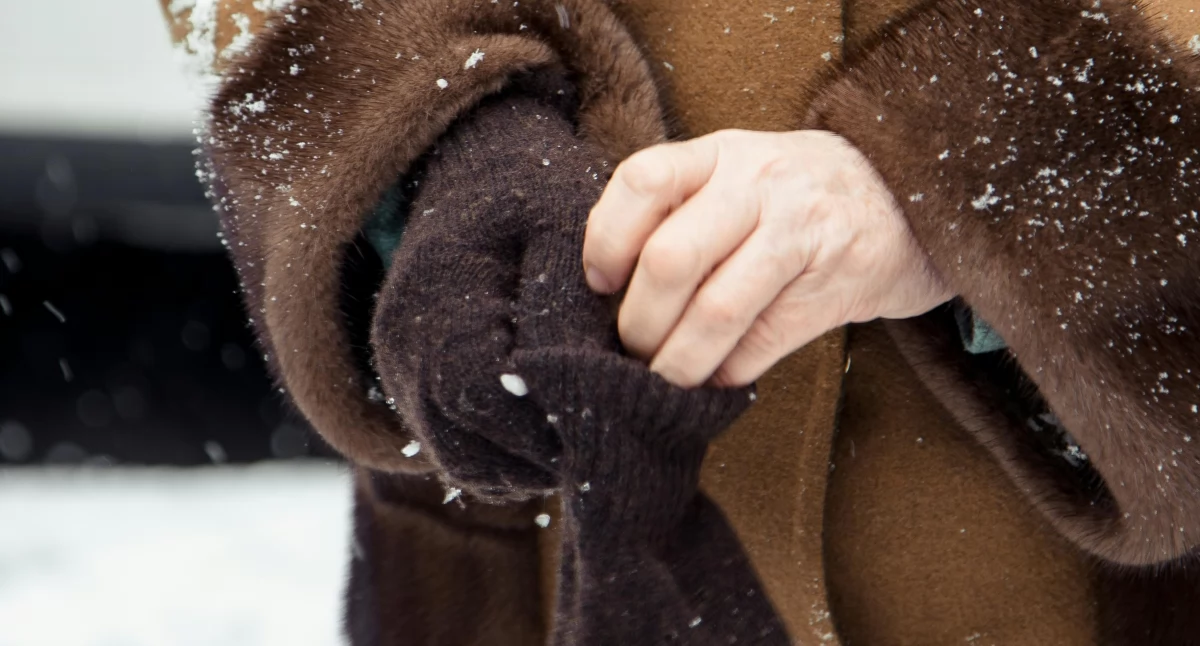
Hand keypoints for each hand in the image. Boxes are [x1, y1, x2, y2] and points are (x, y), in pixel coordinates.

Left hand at [582, 129, 952, 387]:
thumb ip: (681, 210)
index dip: (606, 240)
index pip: (641, 181)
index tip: (600, 283)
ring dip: (680, 361)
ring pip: (717, 310)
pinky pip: (762, 343)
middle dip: (638, 321)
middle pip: (671, 258)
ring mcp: (802, 232)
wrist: (910, 197)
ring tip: (667, 375)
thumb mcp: (739, 174)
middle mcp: (759, 184)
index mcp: (721, 154)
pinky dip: (728, 371)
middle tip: (632, 348)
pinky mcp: (836, 285)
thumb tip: (610, 292)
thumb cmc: (796, 195)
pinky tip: (718, 375)